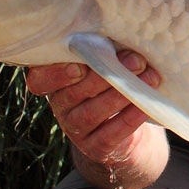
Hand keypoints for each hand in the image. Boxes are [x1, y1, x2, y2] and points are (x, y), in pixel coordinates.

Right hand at [26, 50, 167, 188]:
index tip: (79, 64)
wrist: (126, 129)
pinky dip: (129, 117)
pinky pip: (110, 133)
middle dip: (106, 73)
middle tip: (136, 59)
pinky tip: (144, 106)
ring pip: (92, 113)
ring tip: (149, 77)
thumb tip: (125, 41)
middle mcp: (61, 105)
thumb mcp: (105, 65)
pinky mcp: (95, 147)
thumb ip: (105, 52)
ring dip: (122, 94)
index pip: (39, 79)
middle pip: (73, 92)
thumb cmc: (114, 81)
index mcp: (56, 81)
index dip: (55, 73)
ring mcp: (76, 129)